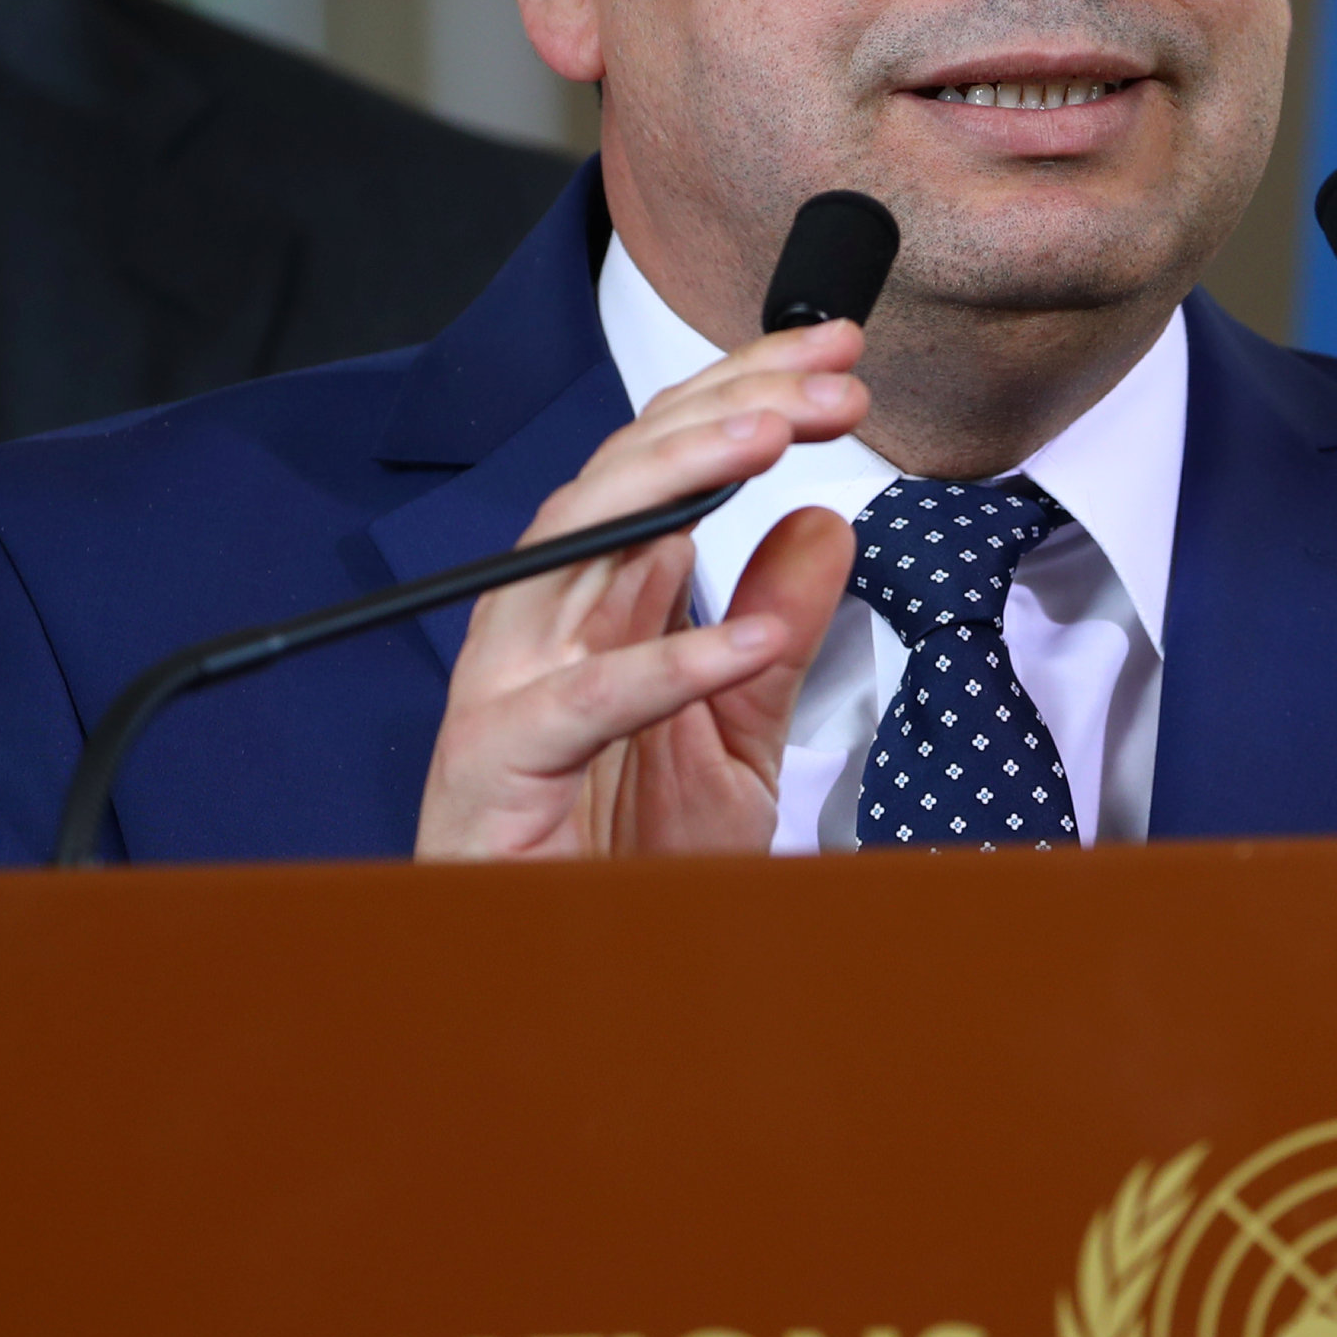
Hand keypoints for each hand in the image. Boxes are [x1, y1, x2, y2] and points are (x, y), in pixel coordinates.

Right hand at [414, 321, 865, 858]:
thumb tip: (825, 524)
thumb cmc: (622, 865)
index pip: (667, 466)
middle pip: (624, 476)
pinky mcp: (496, 767)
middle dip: (729, 407)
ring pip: (576, 544)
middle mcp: (548, 627)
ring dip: (678, 480)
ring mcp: (511, 689)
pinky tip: (744, 641)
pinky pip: (580, 704)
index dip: (747, 395)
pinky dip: (665, 666)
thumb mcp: (737, 736)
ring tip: (776, 440)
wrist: (562, 980)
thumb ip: (779, 631)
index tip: (840, 356)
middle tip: (833, 378)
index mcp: (599, 607)